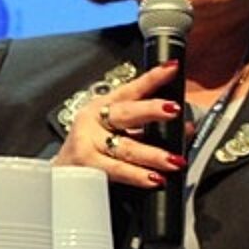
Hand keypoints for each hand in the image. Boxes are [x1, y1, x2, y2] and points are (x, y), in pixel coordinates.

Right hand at [53, 62, 186, 188]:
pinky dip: (137, 175)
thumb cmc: (94, 144)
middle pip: (125, 114)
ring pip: (125, 148)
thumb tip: (187, 128)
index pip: (132, 89)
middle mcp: (94, 121)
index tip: (171, 69)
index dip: (152, 78)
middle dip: (151, 111)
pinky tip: (152, 179)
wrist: (61, 171)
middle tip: (173, 110)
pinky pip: (117, 171)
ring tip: (173, 160)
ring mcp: (88, 144)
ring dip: (153, 155)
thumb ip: (150, 125)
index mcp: (104, 105)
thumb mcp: (118, 127)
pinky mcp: (88, 167)